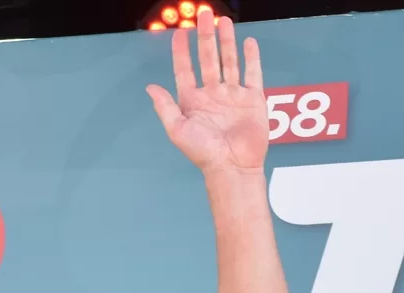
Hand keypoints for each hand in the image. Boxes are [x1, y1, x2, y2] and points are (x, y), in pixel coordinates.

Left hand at [147, 9, 268, 174]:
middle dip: (205, 37)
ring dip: (226, 41)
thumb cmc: (203, 152)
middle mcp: (212, 94)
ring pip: (229, 61)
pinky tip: (247, 42)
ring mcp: (233, 95)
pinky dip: (251, 58)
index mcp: (193, 101)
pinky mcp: (253, 99)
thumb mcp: (177, 130)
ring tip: (223, 21)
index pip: (185, 70)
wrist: (232, 166)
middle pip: (208, 59)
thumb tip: (150, 87)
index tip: (179, 33)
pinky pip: (253, 73)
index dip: (182, 52)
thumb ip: (165, 107)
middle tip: (204, 14)